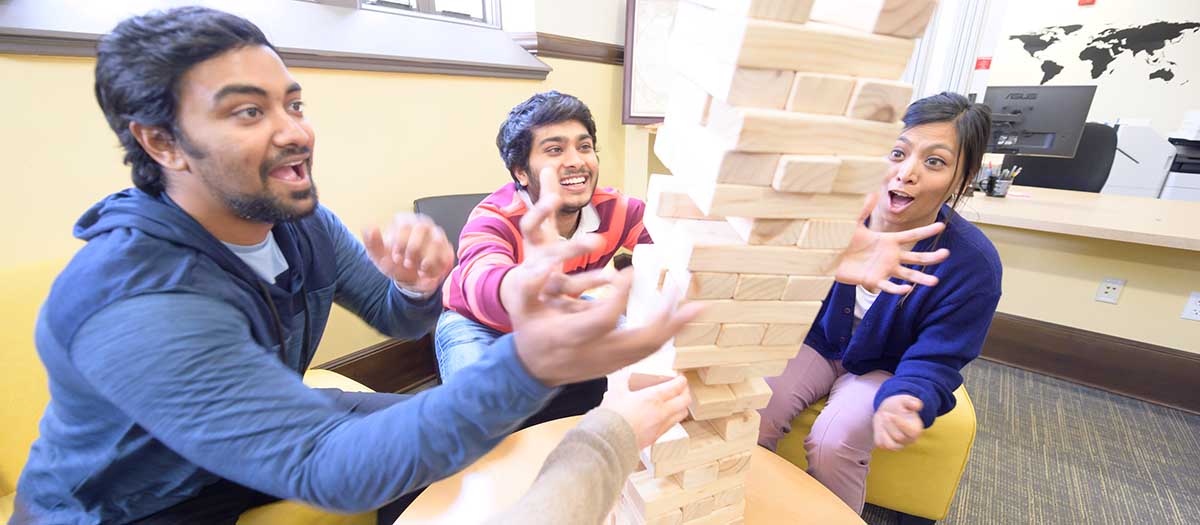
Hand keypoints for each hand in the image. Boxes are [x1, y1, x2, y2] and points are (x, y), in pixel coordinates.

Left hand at [363, 213, 454, 294]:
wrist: (409, 278)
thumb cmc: (393, 262)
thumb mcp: (378, 255)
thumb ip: (372, 241)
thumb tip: (370, 227)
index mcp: (404, 221)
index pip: (404, 224)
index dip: (400, 243)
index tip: (396, 257)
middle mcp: (422, 223)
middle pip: (422, 228)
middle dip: (413, 250)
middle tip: (407, 263)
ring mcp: (437, 234)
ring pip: (437, 241)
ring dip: (425, 260)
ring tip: (418, 268)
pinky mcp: (447, 247)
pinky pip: (446, 254)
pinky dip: (435, 267)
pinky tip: (427, 272)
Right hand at [507, 168, 702, 386]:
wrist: (532, 370)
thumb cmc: (529, 332)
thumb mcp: (520, 307)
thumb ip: (528, 285)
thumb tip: (547, 264)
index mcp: (572, 336)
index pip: (604, 318)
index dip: (620, 295)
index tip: (629, 271)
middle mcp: (596, 352)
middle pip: (641, 342)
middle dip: (667, 319)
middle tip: (685, 295)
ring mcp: (609, 362)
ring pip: (649, 349)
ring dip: (674, 327)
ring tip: (695, 307)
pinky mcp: (617, 365)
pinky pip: (647, 352)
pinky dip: (666, 335)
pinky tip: (681, 319)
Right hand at [601, 373, 690, 448]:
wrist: (609, 440)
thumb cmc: (612, 416)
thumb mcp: (615, 392)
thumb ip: (622, 381)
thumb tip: (623, 375)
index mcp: (654, 397)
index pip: (677, 387)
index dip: (681, 380)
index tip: (679, 378)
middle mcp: (662, 412)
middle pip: (685, 400)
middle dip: (685, 392)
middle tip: (681, 388)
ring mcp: (661, 426)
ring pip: (681, 414)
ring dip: (681, 406)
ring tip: (675, 402)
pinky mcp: (656, 437)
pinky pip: (671, 425)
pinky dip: (671, 418)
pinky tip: (664, 416)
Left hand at [835, 194, 950, 293]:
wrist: (833, 259)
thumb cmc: (846, 242)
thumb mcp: (855, 225)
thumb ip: (864, 211)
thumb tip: (872, 194)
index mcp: (889, 241)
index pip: (912, 235)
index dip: (926, 231)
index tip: (941, 226)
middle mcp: (891, 256)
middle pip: (916, 257)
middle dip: (931, 257)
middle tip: (946, 254)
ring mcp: (884, 269)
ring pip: (907, 274)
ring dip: (921, 278)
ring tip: (934, 281)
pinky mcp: (874, 280)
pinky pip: (888, 286)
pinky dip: (897, 289)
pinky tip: (907, 289)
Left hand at [872, 394, 923, 450]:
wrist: (888, 410)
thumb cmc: (899, 405)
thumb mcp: (905, 400)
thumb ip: (911, 402)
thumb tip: (917, 405)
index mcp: (916, 429)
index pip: (912, 432)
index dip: (901, 424)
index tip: (891, 415)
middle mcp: (909, 440)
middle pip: (899, 437)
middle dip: (889, 424)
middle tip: (885, 413)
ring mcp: (898, 444)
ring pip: (889, 445)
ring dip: (883, 431)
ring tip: (882, 420)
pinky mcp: (886, 445)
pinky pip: (880, 443)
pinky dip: (878, 433)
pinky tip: (880, 424)